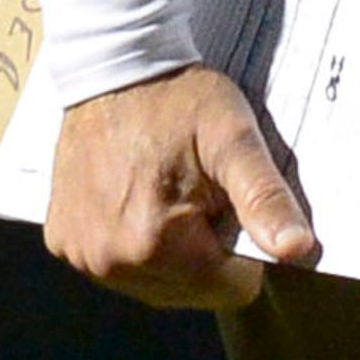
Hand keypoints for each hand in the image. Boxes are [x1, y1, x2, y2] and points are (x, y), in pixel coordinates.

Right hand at [43, 64, 318, 307]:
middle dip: (206, 253)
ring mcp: (81, 255)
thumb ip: (265, 198)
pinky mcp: (61, 241)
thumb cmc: (177, 99)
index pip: (229, 289)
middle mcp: (110, 263)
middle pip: (188, 291)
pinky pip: (114, 265)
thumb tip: (297, 252)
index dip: (243, 251)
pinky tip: (138, 198)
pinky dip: (133, 244)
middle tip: (201, 193)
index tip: (231, 205)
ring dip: (171, 253)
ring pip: (152, 283)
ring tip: (172, 194)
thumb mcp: (234, 138)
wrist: (111, 68)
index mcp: (156, 245)